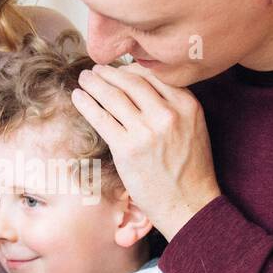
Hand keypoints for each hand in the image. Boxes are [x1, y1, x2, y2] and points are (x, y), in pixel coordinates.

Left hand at [71, 61, 221, 240]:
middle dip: (110, 73)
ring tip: (85, 79)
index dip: (131, 68)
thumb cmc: (190, 169)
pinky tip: (78, 97)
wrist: (189, 204)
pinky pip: (101, 118)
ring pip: (113, 96)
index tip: (119, 69)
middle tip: (96, 70)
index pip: (154, 75)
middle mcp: (167, 114)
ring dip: (94, 84)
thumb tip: (144, 86)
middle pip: (131, 81)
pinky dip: (86, 104)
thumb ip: (175, 105)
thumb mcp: (194, 127)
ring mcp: (146, 131)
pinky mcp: (127, 148)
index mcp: (187, 105)